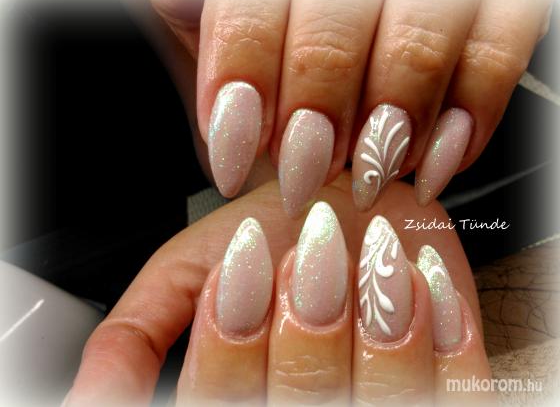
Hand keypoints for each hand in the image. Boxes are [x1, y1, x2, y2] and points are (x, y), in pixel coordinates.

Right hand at [65, 173, 491, 405]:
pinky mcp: (449, 391)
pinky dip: (445, 330)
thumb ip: (135, 331)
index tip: (251, 260)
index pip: (221, 404)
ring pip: (387, 402)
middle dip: (307, 327)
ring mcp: (384, 404)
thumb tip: (88, 397)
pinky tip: (423, 279)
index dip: (231, 343)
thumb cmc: (268, 234)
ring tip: (372, 254)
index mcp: (237, 396)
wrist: (345, 207)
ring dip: (379, 324)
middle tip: (316, 250)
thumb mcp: (184, 273)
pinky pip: (459, 388)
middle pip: (303, 404)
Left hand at [144, 0, 553, 214]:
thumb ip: (203, 31)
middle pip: (333, 33)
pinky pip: (495, 56)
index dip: (242, 85)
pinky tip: (433, 163)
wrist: (350, 10)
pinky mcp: (501, 0)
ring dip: (387, 130)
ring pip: (417, 47)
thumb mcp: (214, 9)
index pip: (251, 9)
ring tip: (368, 175)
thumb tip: (204, 83)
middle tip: (302, 174)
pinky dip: (466, 121)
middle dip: (314, 117)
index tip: (231, 154)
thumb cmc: (280, 17)